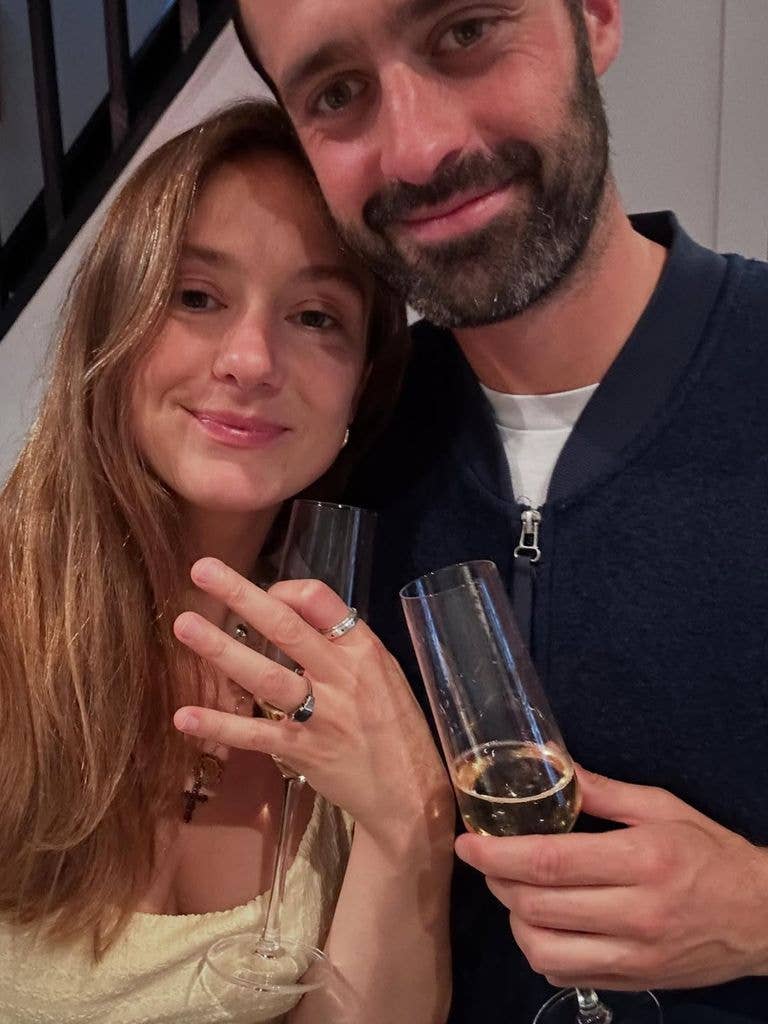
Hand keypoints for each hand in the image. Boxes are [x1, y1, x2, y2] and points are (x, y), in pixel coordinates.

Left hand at [173, 558, 451, 853]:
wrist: (410, 793)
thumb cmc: (395, 725)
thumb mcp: (382, 672)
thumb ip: (341, 645)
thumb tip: (293, 612)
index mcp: (362, 649)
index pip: (320, 600)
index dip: (283, 589)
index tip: (263, 591)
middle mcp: (341, 676)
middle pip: (285, 627)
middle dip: (241, 596)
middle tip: (200, 570)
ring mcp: (321, 715)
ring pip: (265, 675)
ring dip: (221, 649)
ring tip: (184, 625)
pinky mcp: (303, 752)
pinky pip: (255, 734)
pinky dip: (220, 725)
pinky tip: (184, 715)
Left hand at [455, 767, 767, 989]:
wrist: (762, 918)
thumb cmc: (710, 854)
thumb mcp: (662, 808)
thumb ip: (603, 792)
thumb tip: (554, 768)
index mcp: (642, 861)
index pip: (549, 862)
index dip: (498, 854)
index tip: (468, 842)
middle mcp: (636, 914)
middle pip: (537, 907)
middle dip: (497, 881)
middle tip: (486, 858)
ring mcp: (635, 956)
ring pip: (543, 950)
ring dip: (513, 920)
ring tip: (511, 891)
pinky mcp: (634, 981)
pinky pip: (565, 974)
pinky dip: (538, 951)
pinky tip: (540, 924)